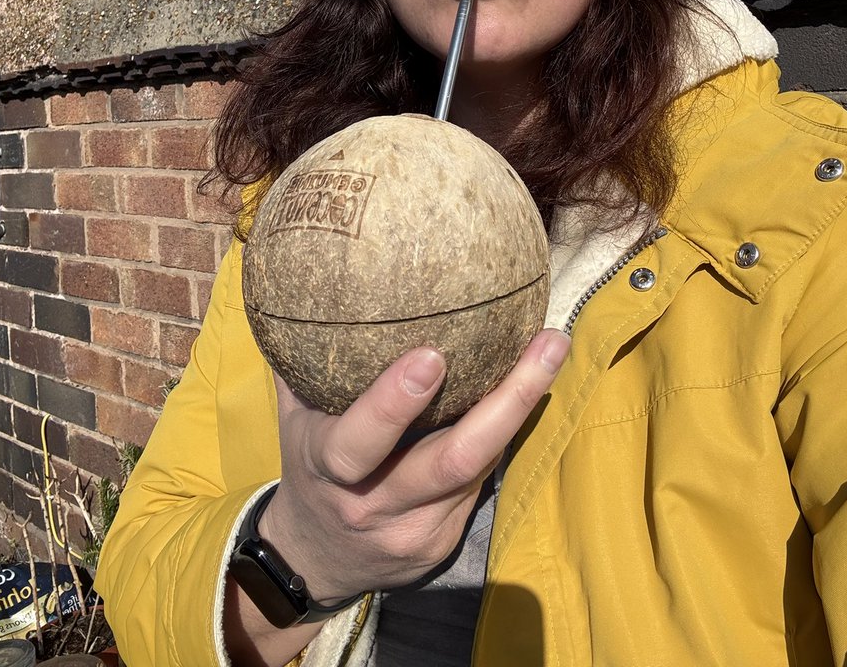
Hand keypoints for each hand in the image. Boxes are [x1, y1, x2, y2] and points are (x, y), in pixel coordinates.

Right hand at [260, 328, 569, 602]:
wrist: (314, 561)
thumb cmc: (308, 467)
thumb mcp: (294, 419)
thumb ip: (303, 361)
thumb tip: (310, 285)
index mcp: (329, 470)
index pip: (360, 442)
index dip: (394, 403)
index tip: (432, 354)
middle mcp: (374, 505)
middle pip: (452, 462)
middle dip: (507, 402)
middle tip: (546, 343)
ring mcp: (416, 530)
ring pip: (480, 469)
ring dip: (522, 409)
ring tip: (552, 350)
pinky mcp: (444, 541)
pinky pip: (481, 481)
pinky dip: (503, 432)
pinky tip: (529, 387)